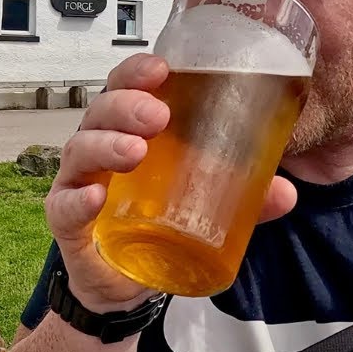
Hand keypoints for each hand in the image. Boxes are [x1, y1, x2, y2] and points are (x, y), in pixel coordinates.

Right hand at [44, 54, 297, 310]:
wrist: (123, 284)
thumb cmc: (154, 224)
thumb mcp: (204, 205)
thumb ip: (244, 197)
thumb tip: (288, 192)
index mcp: (128, 131)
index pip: (125, 89)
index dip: (136, 72)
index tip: (161, 68)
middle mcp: (99, 149)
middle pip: (100, 111)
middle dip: (126, 106)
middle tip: (158, 116)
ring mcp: (78, 183)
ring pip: (80, 149)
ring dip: (106, 144)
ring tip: (135, 151)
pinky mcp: (67, 221)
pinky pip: (64, 205)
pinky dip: (78, 198)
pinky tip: (97, 196)